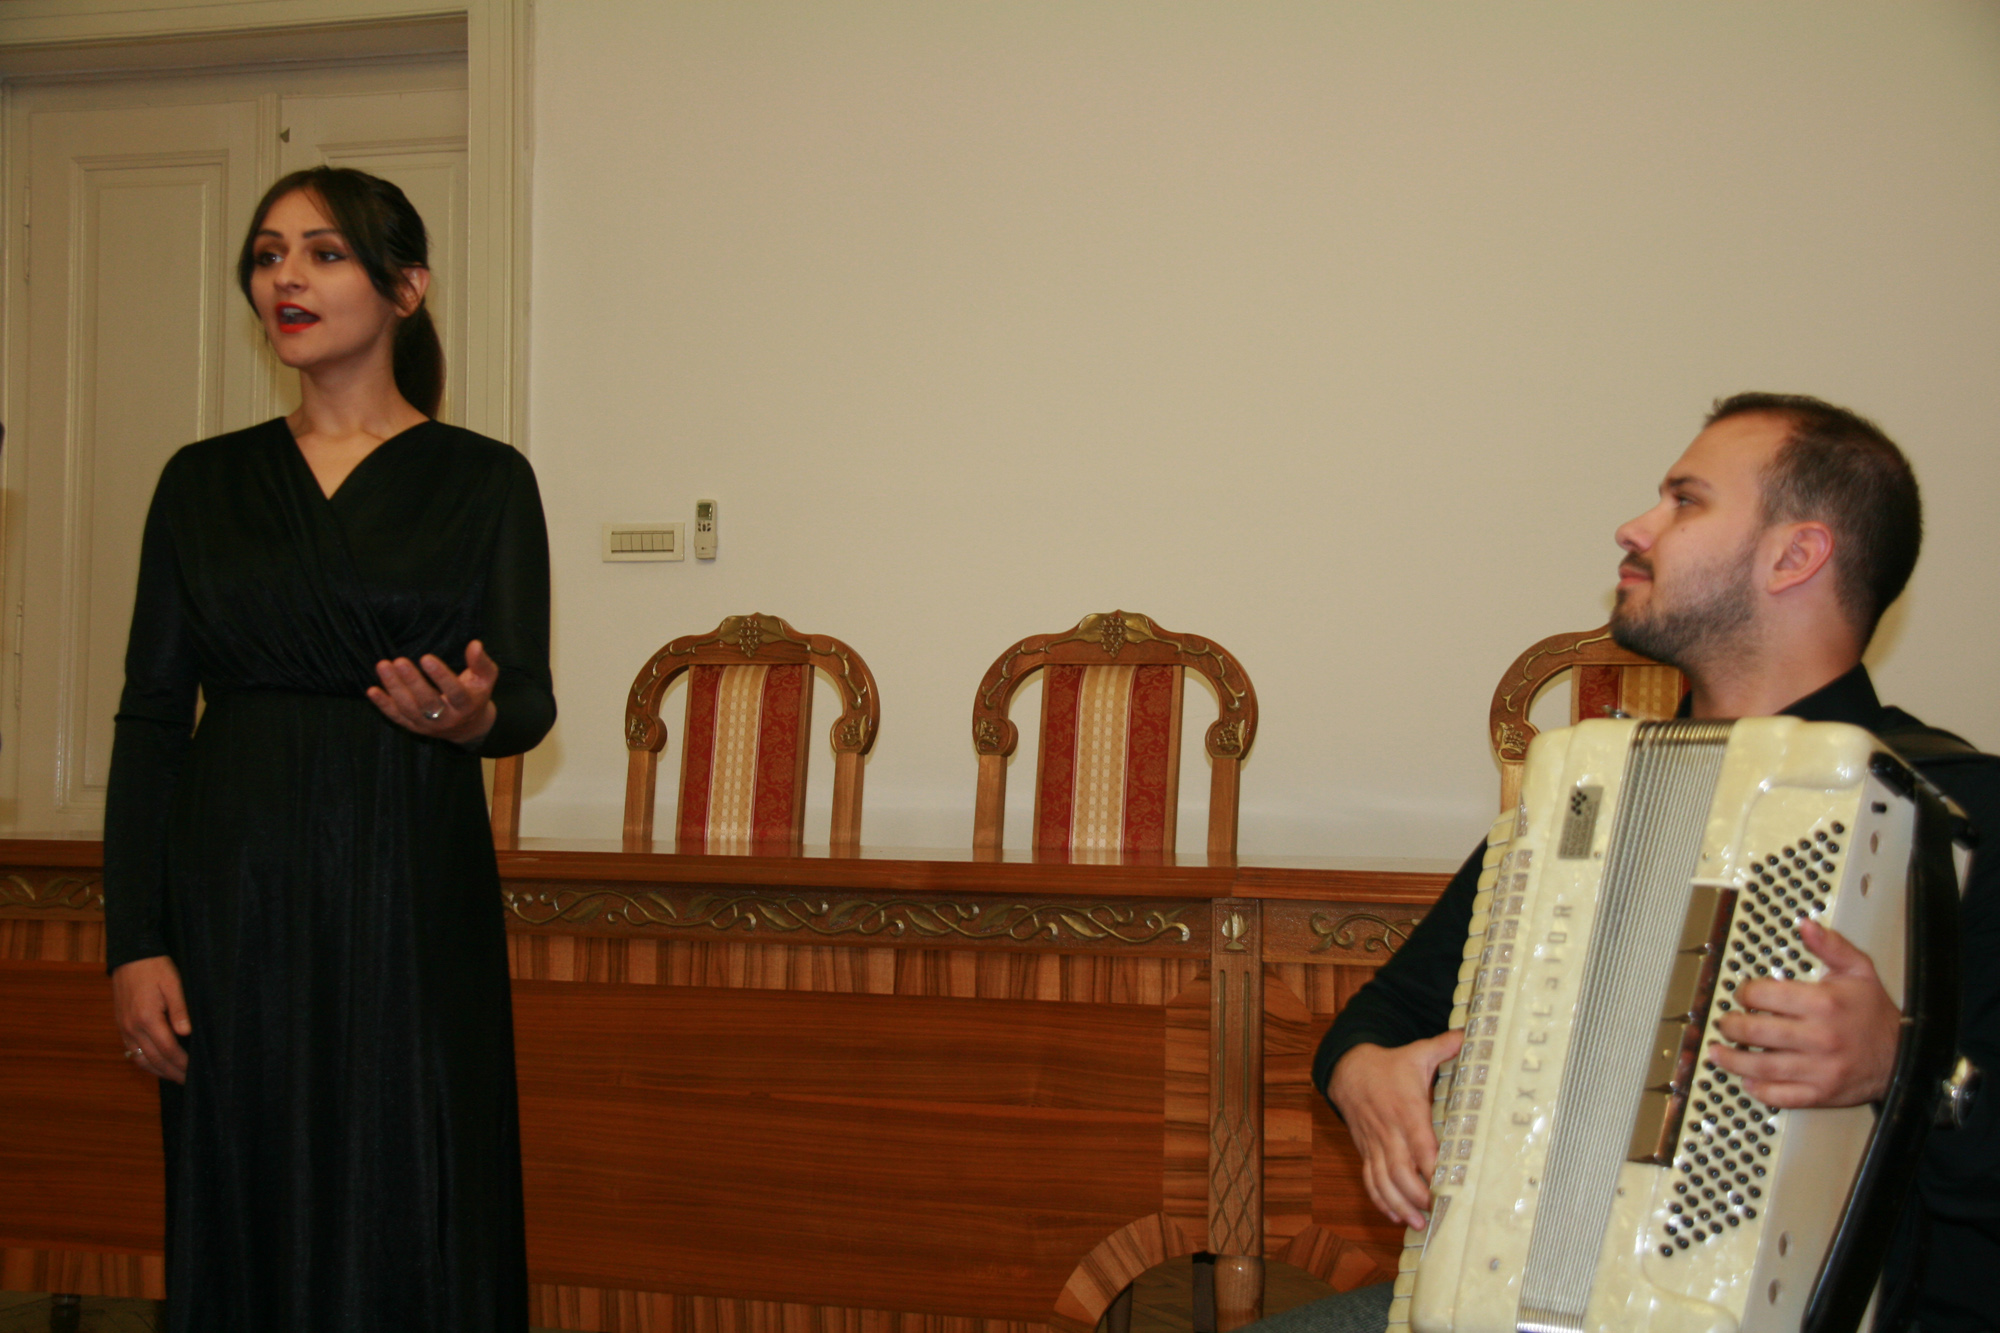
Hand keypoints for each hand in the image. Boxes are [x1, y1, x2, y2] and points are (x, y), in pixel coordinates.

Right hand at [111, 955, 190, 1083]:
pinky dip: (144, 1062)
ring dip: (158, 1071)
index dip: (181, 1063)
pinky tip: (156, 1065)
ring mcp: (124, 1028)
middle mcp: (132, 1027)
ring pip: (140, 1059)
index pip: (168, 1050)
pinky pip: (132, 1051)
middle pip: (154, 1059)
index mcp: (147, 1018)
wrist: (130, 957)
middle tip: (188, 1081)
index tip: (194, 1072)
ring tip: (174, 1078)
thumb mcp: (173, 983)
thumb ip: (180, 1009)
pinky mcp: (121, 1025)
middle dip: (172, 1072)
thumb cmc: (154, 967)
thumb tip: (186, 1033)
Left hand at [368, 639, 498, 744]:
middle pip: (427, 702)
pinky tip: (372, 690)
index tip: (427, 658)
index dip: (441, 677)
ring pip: (408, 708)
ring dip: (394, 688)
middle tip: (399, 661)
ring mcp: (428, 725)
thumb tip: (475, 644)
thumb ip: (480, 662)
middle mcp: (447, 718)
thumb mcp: (485, 679)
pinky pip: (396, 717)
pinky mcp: (414, 727)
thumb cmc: (476, 695)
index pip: (455, 693)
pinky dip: (383, 704)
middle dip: (412, 681)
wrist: (469, 728)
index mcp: (467, 705)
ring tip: (383, 666)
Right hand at [1327, 1030, 1464, 1230]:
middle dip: (1417, 1194)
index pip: (1420, 1143)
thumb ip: (1445, 1046)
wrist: (1348, 1069)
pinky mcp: (1366, 1150)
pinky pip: (1369, 1179)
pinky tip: (1395, 1215)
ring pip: (1383, 1180)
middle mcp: (1389, 1131)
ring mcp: (1375, 1143)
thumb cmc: (1389, 1065)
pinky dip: (1380, 1200)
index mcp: (1406, 1109)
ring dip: (1399, 1204)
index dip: (1431, 1165)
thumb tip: (1470, 1034)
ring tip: (1418, 1223)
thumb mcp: (1417, 1052)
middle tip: (1437, 1211)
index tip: (1447, 1184)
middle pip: (1400, 1170)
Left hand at [1709, 919, 1899, 1107]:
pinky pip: (1781, 1096)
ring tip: (1717, 1052)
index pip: (1764, 996)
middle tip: (1723, 1023)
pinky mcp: (1820, 1093)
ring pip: (1761, 1066)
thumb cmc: (1875, 1014)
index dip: (1745, 993)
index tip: (1742, 995)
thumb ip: (1831, 946)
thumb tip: (1807, 926)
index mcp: (1823, 1004)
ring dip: (1732, 1060)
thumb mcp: (1859, 971)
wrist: (1904, 1055)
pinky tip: (1747, 1080)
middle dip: (1730, 1026)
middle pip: (1755, 1032)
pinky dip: (1759, 1090)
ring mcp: (1818, 1069)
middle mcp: (1818, 1037)